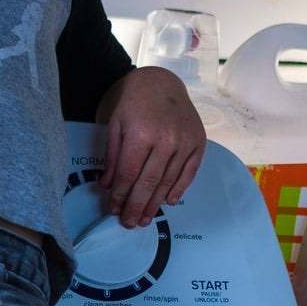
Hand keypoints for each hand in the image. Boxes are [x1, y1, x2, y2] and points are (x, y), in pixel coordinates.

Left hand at [99, 66, 205, 228]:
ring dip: (156, 204)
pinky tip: (168, 202)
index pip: (129, 174)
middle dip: (137, 206)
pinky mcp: (199, 143)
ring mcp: (186, 142)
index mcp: (142, 133)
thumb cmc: (133, 103)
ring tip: (144, 219)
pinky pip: (189, 173)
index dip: (120, 195)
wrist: (161, 81)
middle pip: (149, 182)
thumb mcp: (115, 125)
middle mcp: (166, 140)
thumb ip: (113, 156)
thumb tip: (107, 187)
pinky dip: (178, 189)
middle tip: (128, 223)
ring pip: (169, 181)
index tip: (113, 210)